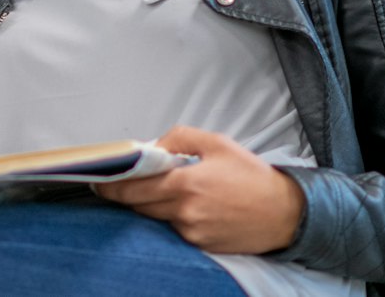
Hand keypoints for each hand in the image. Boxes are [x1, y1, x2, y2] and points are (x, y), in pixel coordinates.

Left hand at [95, 125, 306, 254]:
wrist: (284, 212)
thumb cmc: (251, 175)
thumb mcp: (216, 143)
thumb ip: (179, 139)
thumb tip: (152, 148)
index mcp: (186, 183)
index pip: (135, 187)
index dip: (113, 186)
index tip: (99, 182)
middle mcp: (185, 211)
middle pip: (140, 205)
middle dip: (128, 194)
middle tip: (120, 184)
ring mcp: (192, 232)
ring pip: (157, 217)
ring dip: (153, 204)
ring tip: (167, 190)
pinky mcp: (200, 245)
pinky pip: (176, 229)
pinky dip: (174, 217)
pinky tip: (190, 206)